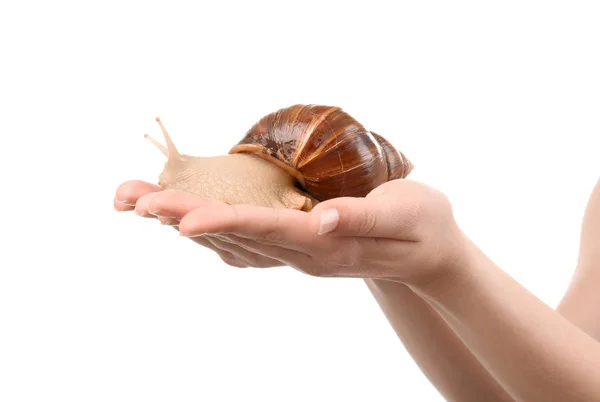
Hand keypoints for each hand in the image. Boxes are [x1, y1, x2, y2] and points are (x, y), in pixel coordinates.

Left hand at [115, 179, 465, 284]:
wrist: (429, 253)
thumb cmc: (424, 227)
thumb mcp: (404, 214)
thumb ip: (362, 215)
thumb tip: (318, 217)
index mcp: (327, 244)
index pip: (267, 232)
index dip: (225, 222)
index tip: (182, 219)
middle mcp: (303, 254)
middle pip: (235, 235)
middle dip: (184, 217)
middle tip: (134, 200)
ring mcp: (297, 253)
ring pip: (231, 238)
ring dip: (186, 220)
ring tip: (142, 203)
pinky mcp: (296, 245)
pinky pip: (244, 240)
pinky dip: (210, 226)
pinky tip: (186, 220)